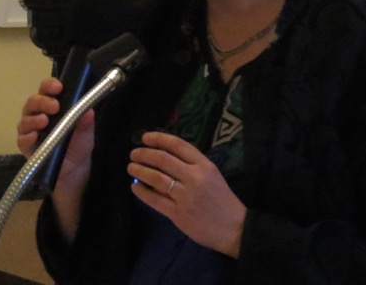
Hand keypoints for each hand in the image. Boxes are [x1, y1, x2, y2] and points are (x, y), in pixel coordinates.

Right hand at [17, 77, 94, 243]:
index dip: (50, 85)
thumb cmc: (79, 145)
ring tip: (45, 121)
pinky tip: (34, 136)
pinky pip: (22, 140)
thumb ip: (86, 122)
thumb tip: (89, 111)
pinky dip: (26, 137)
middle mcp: (39, 114)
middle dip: (42, 101)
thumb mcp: (87, 132)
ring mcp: (31, 130)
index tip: (58, 87)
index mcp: (53, 104)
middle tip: (54, 106)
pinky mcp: (26, 148)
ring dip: (33, 118)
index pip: (47, 89)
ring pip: (25, 119)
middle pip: (33, 101)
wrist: (75, 172)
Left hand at [128, 131, 245, 257]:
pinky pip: (155, 200)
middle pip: (163, 160)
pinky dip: (142, 192)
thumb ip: (191, 164)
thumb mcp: (212, 174)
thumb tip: (163, 155)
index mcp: (204, 165)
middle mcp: (194, 177)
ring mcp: (185, 196)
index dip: (159, 139)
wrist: (233, 227)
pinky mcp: (178, 214)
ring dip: (140, 171)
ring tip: (131, 167)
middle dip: (145, 154)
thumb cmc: (221, 198)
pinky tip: (135, 187)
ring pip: (156, 178)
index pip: (178, 145)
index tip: (145, 137)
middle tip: (133, 153)